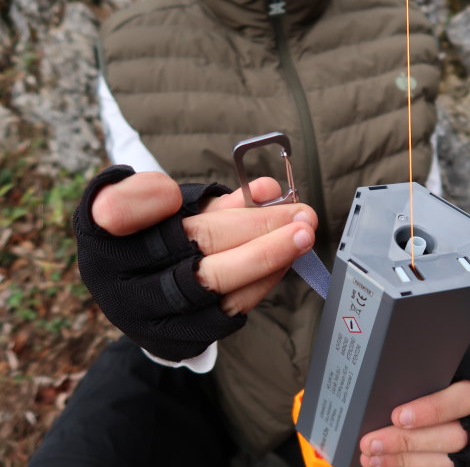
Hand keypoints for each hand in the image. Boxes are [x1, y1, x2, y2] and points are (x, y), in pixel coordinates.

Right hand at [74, 165, 316, 360]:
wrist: (138, 290)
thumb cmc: (153, 234)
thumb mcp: (165, 203)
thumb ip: (209, 196)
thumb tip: (266, 191)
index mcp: (104, 236)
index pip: (122, 211)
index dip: (148, 201)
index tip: (176, 192)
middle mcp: (120, 282)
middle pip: (198, 251)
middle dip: (259, 230)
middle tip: (304, 216)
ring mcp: (148, 317)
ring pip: (219, 288)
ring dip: (271, 259)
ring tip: (303, 235)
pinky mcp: (176, 340)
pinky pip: (229, 314)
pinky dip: (262, 284)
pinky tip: (285, 261)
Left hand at [360, 332, 469, 466]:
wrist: (467, 405)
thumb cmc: (444, 379)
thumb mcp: (441, 368)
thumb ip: (424, 370)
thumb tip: (387, 373)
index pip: (464, 398)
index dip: (431, 410)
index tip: (398, 416)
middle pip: (450, 436)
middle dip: (407, 441)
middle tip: (372, 442)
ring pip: (443, 460)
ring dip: (402, 459)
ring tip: (371, 455)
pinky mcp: (462, 462)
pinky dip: (405, 465)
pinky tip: (381, 462)